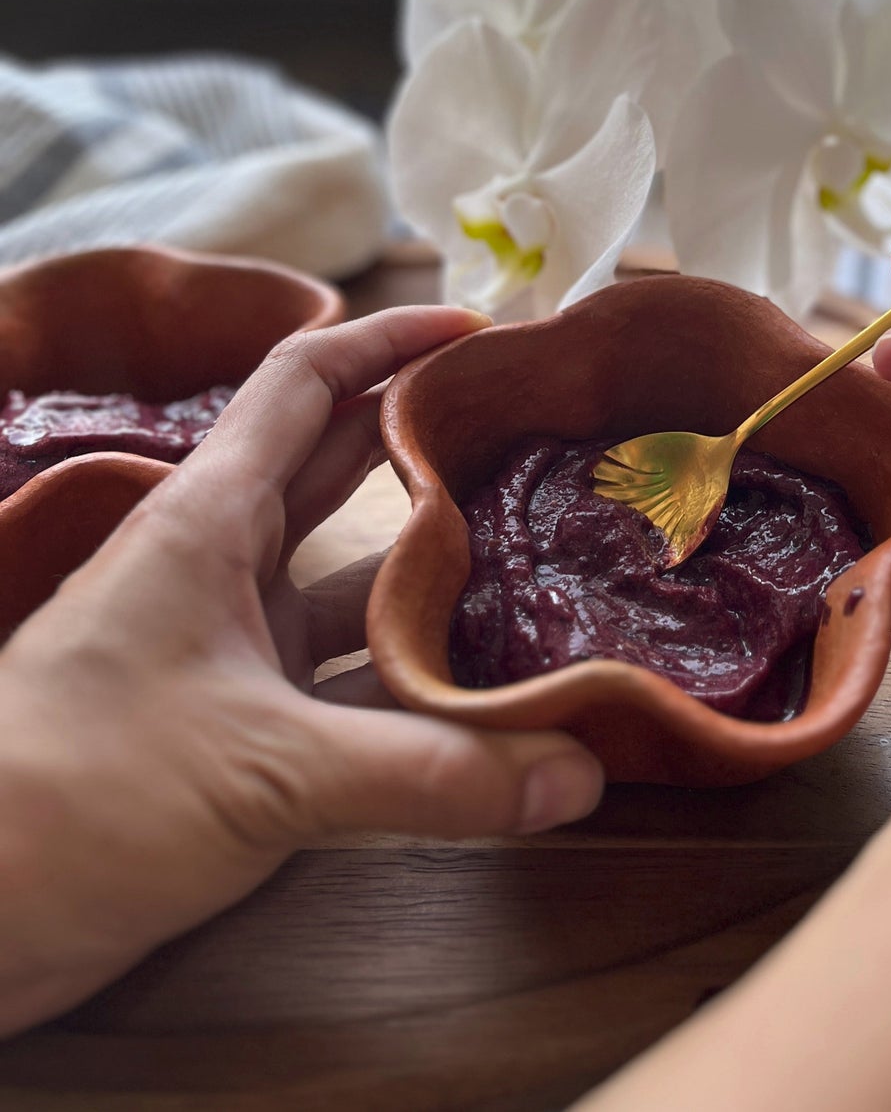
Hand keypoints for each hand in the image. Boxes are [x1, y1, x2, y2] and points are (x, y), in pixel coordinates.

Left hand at [0, 307, 604, 1035]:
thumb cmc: (75, 798)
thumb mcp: (267, 770)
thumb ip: (434, 772)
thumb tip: (580, 773)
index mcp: (208, 519)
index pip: (304, 382)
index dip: (388, 340)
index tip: (478, 329)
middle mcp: (222, 565)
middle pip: (345, 469)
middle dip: (433, 445)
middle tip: (534, 440)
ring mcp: (229, 645)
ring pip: (353, 584)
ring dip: (434, 575)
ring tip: (536, 562)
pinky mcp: (237, 723)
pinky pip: (347, 677)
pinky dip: (412, 676)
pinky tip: (484, 687)